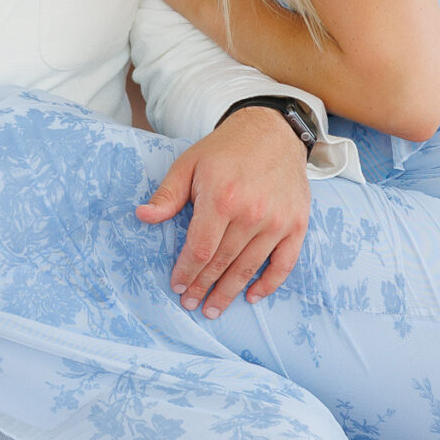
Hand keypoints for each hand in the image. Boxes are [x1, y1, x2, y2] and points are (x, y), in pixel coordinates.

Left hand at [134, 108, 309, 317]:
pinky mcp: (297, 224)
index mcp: (221, 198)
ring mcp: (277, 221)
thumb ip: (168, 195)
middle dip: (203, 288)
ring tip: (214, 308)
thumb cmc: (225, 149)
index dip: (186, 273)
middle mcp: (251, 213)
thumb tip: (142, 216)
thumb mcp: (189, 164)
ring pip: (249, 268)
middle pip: (222, 264)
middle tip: (191, 304)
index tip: (176, 286)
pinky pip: (284, 264)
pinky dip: (269, 285)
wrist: (273, 131)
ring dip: (230, 293)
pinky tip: (252, 297)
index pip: (199, 250)